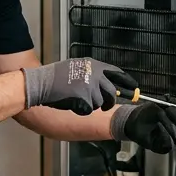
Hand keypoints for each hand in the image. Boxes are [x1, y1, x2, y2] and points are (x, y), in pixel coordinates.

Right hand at [22, 58, 136, 115]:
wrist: (40, 83)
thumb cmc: (54, 77)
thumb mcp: (76, 68)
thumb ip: (92, 74)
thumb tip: (108, 86)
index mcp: (93, 64)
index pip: (116, 72)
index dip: (127, 82)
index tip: (134, 88)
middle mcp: (94, 74)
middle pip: (112, 92)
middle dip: (109, 102)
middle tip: (106, 106)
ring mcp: (90, 86)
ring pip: (100, 103)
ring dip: (91, 105)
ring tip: (76, 99)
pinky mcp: (85, 98)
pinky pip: (89, 110)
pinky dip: (81, 110)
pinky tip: (71, 103)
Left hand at [110, 102, 175, 152]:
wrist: (134, 120)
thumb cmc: (150, 111)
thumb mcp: (162, 102)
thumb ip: (174, 102)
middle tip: (168, 110)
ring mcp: (173, 142)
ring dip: (169, 125)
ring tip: (159, 117)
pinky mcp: (163, 148)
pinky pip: (168, 143)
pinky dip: (163, 133)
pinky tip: (157, 126)